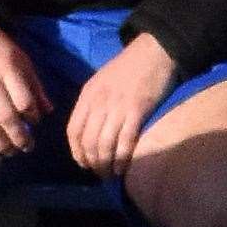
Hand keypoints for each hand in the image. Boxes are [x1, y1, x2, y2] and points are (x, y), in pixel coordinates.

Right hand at [0, 15, 51, 157]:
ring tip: (9, 151)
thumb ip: (34, 84)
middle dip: (19, 138)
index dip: (32, 117)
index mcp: (8, 68)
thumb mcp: (20, 57)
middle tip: (27, 147)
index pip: (24, 100)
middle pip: (5, 117)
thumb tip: (48, 112)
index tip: (35, 122)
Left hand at [66, 32, 176, 178]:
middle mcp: (98, 102)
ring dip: (106, 165)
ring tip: (111, 175)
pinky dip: (122, 159)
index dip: (77, 151)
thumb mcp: (101, 82)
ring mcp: (117, 107)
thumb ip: (94, 103)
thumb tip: (91, 131)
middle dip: (92, 163)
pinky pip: (125, 142)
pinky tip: (123, 168)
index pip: (73, 130)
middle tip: (100, 174)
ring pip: (104, 145)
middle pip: (88, 141)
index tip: (83, 164)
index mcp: (88, 95)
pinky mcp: (137, 111)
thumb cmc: (128, 68)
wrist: (152, 52)